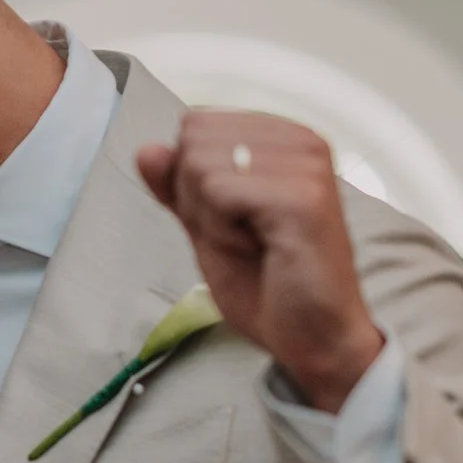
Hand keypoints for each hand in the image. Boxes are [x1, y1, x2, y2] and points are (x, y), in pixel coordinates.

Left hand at [136, 110, 383, 412]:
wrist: (314, 336)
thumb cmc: (269, 284)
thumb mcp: (207, 226)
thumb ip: (176, 186)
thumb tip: (148, 149)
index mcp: (282, 138)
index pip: (194, 126)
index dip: (192, 181)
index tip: (233, 218)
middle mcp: (300, 139)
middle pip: (193, 139)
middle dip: (198, 197)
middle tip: (243, 234)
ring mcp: (306, 164)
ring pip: (200, 164)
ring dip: (211, 217)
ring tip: (254, 242)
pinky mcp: (303, 195)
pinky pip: (219, 191)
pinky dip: (223, 231)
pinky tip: (260, 249)